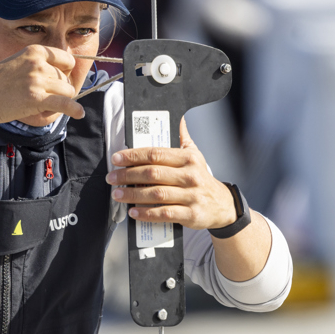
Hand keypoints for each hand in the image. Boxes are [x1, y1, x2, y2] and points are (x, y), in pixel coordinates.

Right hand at [0, 45, 84, 126]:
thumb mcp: (18, 63)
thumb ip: (38, 66)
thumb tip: (61, 78)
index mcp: (35, 51)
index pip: (67, 60)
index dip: (66, 73)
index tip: (60, 82)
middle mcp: (39, 63)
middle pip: (67, 79)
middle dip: (60, 91)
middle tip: (45, 98)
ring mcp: (38, 80)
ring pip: (67, 92)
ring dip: (61, 101)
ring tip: (44, 106)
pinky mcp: (36, 98)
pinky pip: (65, 104)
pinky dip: (74, 110)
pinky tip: (79, 113)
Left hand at [106, 118, 237, 229]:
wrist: (222, 206)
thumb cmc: (202, 180)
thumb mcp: (196, 156)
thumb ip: (183, 139)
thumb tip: (178, 119)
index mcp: (188, 159)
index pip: (156, 154)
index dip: (133, 156)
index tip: (117, 159)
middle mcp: (190, 176)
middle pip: (153, 173)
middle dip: (128, 175)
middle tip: (112, 178)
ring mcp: (191, 196)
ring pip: (157, 194)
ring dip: (133, 194)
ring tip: (118, 194)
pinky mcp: (191, 214)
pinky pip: (165, 214)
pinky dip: (147, 213)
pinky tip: (134, 211)